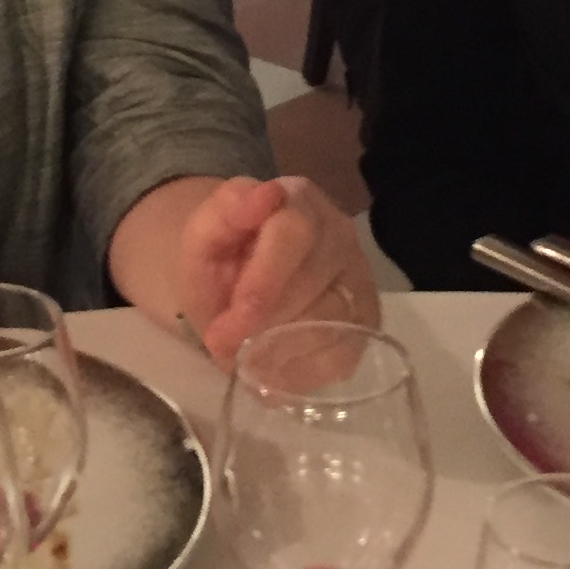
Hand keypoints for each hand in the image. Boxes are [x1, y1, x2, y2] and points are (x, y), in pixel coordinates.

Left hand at [170, 174, 376, 365]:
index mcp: (298, 201)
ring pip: (332, 322)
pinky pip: (345, 353)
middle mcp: (339, 233)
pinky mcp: (366, 318)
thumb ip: (222, 214)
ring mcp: (358, 276)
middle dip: (264, 324)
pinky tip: (274, 372)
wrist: (236, 281)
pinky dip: (304, 372)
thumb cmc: (222, 257)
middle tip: (225, 348)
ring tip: (246, 359)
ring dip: (281, 351)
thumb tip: (264, 196)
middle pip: (314, 282)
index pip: (295, 234)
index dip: (263, 284)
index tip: (232, 322)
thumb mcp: (203, 235)